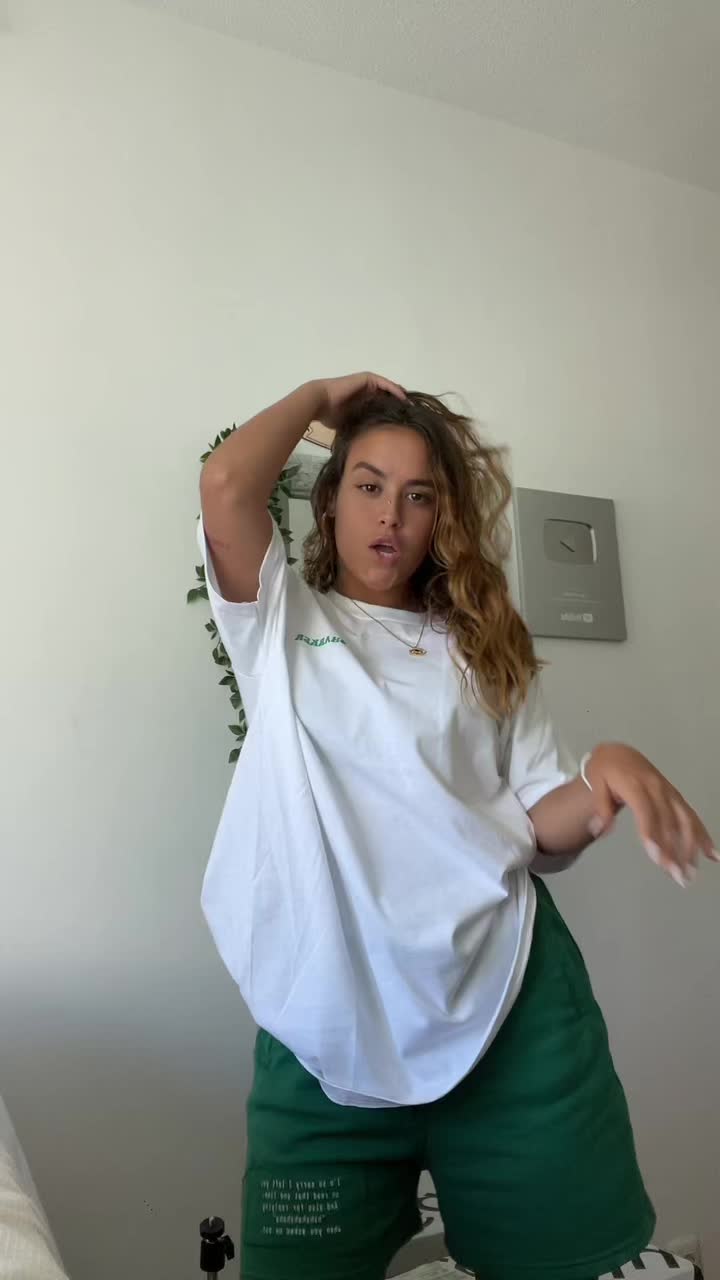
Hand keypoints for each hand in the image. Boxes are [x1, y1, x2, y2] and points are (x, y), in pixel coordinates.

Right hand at [311, 372, 405, 431]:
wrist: (320, 402)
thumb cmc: (331, 414)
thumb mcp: (350, 423)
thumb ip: (360, 426)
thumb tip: (370, 444)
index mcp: (363, 400)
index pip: (383, 405)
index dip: (393, 411)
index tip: (403, 422)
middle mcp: (366, 390)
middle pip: (388, 396)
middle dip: (399, 404)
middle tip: (412, 414)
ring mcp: (367, 383)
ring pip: (388, 389)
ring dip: (400, 396)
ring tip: (411, 406)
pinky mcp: (367, 378)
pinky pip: (385, 384)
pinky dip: (394, 390)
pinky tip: (403, 398)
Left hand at [587, 744, 716, 886]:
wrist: (620, 753)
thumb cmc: (605, 770)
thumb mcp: (595, 782)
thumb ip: (600, 806)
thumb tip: (600, 830)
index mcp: (636, 784)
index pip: (645, 811)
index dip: (652, 834)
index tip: (657, 858)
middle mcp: (657, 788)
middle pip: (668, 821)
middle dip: (674, 850)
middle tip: (677, 875)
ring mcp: (670, 793)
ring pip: (685, 820)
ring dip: (691, 847)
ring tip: (691, 872)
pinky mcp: (676, 798)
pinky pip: (692, 816)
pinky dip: (703, 835)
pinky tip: (712, 854)